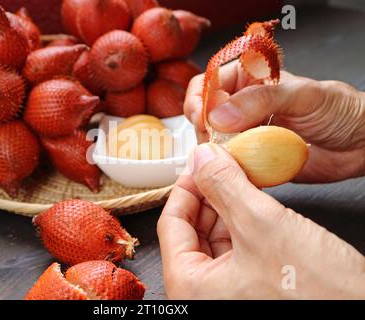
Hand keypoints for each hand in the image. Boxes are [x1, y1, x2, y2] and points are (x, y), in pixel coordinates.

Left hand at [157, 144, 364, 298]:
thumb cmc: (317, 293)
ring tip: (239, 181)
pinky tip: (253, 205)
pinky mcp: (250, 290)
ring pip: (213, 239)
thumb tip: (201, 158)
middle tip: (221, 167)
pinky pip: (234, 251)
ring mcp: (226, 294)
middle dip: (208, 195)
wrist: (362, 313)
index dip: (186, 187)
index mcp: (191, 288)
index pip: (171, 224)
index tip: (199, 164)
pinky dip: (241, 225)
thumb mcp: (263, 225)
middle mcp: (203, 295)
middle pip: (190, 231)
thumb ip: (225, 186)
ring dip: (225, 207)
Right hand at [184, 61, 364, 182]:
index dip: (201, 97)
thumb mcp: (303, 95)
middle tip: (217, 138)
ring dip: (214, 151)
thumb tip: (220, 114)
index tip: (203, 115)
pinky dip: (225, 170)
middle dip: (204, 127)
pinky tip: (232, 171)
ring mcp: (245, 135)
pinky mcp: (251, 160)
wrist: (360, 145)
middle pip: (204, 114)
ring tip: (230, 155)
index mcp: (250, 81)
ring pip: (212, 142)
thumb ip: (261, 99)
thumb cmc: (340, 110)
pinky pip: (228, 165)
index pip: (210, 82)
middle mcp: (243, 108)